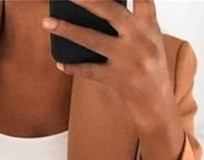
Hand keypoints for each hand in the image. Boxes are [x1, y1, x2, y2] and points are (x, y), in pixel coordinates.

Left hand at [42, 0, 186, 159]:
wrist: (157, 105)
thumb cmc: (151, 71)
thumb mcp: (150, 41)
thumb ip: (134, 22)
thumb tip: (98, 8)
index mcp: (149, 26)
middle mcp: (140, 39)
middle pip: (111, 11)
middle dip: (87, 0)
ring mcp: (128, 59)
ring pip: (92, 39)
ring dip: (67, 30)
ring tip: (47, 22)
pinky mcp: (117, 78)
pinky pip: (89, 70)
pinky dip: (73, 67)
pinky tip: (60, 63)